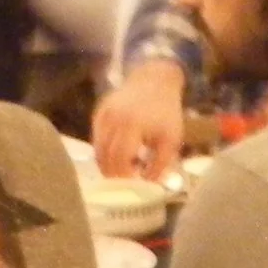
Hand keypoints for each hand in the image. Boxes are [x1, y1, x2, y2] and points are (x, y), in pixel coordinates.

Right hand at [93, 60, 185, 178]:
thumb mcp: (171, 140)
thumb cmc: (166, 113)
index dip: (123, 176)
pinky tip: (114, 158)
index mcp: (133, 125)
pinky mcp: (99, 112)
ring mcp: (104, 114)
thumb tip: (148, 186)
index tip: (130, 187)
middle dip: (112, 175)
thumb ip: (160, 164)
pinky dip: (102, 152)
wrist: (155, 80)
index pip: (120, 158)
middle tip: (122, 187)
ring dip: (105, 165)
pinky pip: (96, 138)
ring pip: (97, 148)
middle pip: (105, 156)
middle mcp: (114, 119)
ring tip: (118, 175)